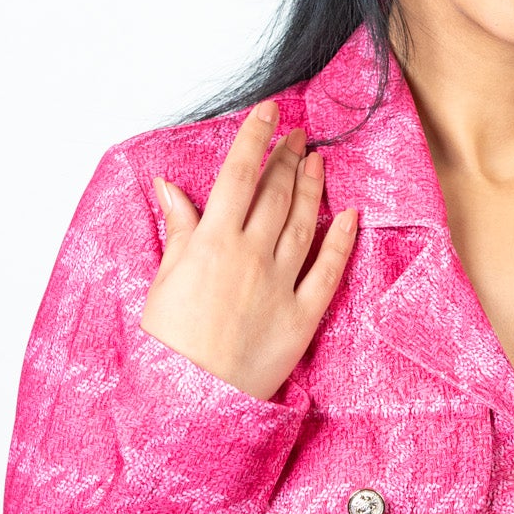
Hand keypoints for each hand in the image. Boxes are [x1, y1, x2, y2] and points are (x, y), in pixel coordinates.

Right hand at [139, 100, 358, 401]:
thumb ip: (177, 229)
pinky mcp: (303, 315)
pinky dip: (341, 240)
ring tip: (318, 161)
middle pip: (274, 193)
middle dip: (287, 158)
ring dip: (312, 187)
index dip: (255, 138)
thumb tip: (169, 187)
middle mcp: (250, 254)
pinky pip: (328, 269)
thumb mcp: (162, 279)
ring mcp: (280, 283)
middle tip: (298, 134)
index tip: (269, 113)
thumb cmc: (168, 344)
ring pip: (303, 222)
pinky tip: (351, 216)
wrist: (192, 400)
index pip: (238, 174)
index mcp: (211, 242)